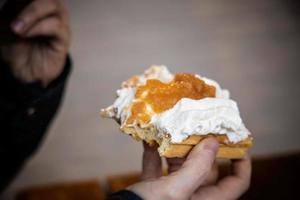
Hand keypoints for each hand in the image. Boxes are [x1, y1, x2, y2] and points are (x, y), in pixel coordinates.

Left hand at [0, 0, 70, 85]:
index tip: (11, 6)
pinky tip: (26, 35)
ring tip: (16, 29)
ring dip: (32, 14)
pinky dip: (39, 27)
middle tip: (13, 19)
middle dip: (29, 4)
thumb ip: (12, 9)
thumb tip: (16, 2)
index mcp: (34, 3)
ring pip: (53, 5)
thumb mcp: (4, 23)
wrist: (21, 71)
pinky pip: (57, 25)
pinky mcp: (64, 37)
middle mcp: (49, 9)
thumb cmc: (14, 46)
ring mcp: (59, 22)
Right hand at [128, 138, 250, 199]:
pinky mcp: (153, 188)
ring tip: (173, 127)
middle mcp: (192, 196)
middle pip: (206, 167)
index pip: (236, 182)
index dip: (242, 163)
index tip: (239, 141)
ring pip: (181, 164)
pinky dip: (154, 153)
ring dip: (176, 146)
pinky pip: (158, 167)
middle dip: (202, 145)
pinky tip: (150, 139)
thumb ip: (196, 167)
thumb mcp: (175, 191)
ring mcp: (172, 192)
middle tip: (199, 122)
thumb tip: (213, 143)